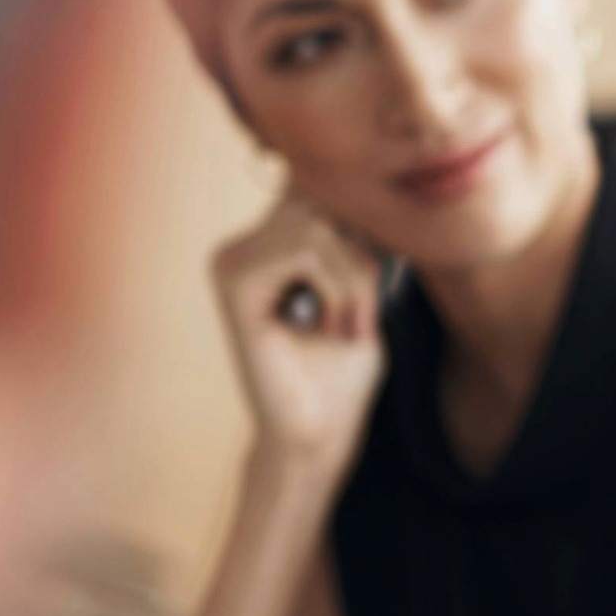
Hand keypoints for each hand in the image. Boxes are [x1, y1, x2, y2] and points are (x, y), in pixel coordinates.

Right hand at [212, 192, 385, 469]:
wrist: (319, 431)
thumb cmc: (343, 368)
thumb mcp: (365, 290)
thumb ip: (359, 238)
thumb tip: (375, 184)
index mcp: (270, 242)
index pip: (325, 190)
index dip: (365, 227)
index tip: (382, 277)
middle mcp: (243, 244)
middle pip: (322, 199)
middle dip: (363, 252)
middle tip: (368, 310)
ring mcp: (232, 260)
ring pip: (317, 225)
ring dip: (357, 278)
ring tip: (353, 325)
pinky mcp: (232, 283)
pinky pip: (303, 249)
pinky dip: (339, 287)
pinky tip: (334, 328)